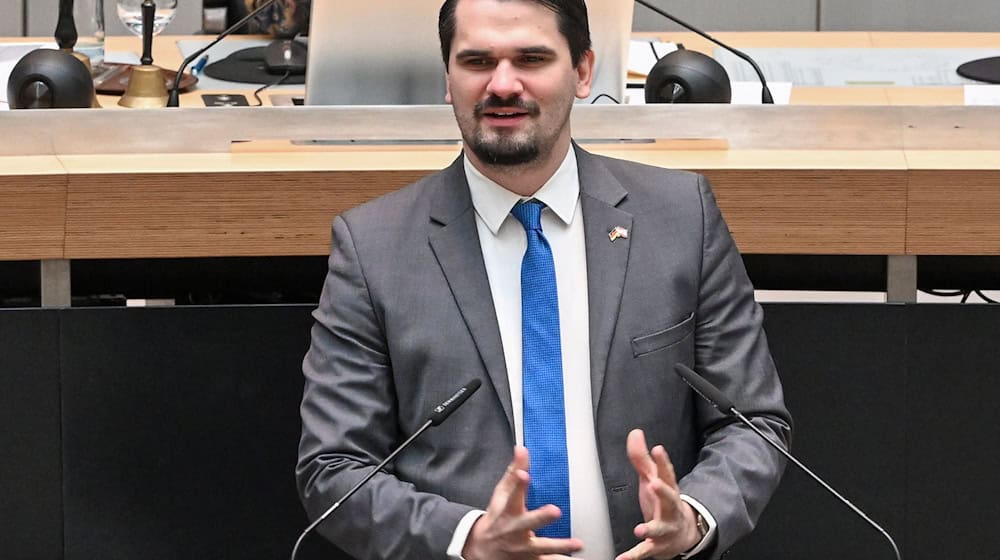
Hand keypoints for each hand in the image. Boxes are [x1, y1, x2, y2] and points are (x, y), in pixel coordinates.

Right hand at [462, 446, 583, 559]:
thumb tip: (521, 448)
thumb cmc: (497, 518)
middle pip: (527, 522)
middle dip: (540, 517)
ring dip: (560, 545)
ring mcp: (523, 547)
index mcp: (507, 510)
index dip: (518, 483)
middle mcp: (515, 529)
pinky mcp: (532, 559)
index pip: (512, 494)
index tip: (523, 474)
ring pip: (542, 547)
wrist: (482, 550)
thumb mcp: (501, 495)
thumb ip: (513, 472)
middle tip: (555, 511)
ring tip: (578, 543)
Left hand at [615, 429, 701, 559]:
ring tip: (640, 529)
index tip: (658, 448)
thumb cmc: (663, 504)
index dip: (663, 461)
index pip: (667, 473)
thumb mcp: (653, 479)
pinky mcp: (657, 546)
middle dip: (664, 491)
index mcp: (668, 490)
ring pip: (660, 529)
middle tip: (654, 483)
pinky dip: (634, 556)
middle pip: (670, 499)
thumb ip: (642, 458)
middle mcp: (670, 509)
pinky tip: (622, 559)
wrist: (682, 535)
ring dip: (651, 528)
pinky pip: (645, 552)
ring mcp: (666, 529)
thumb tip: (635, 433)